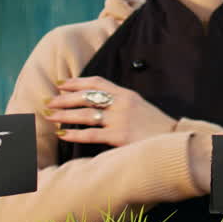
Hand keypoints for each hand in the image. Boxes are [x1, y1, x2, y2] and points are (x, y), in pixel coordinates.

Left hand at [45, 76, 176, 147]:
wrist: (174, 140)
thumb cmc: (155, 125)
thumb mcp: (139, 105)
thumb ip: (120, 101)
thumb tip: (97, 102)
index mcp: (126, 93)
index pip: (96, 82)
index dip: (77, 82)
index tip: (61, 84)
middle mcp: (121, 103)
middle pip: (87, 97)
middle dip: (64, 98)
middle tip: (48, 100)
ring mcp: (120, 120)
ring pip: (85, 115)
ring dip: (64, 115)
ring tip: (49, 116)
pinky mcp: (119, 136)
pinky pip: (91, 134)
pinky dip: (75, 134)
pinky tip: (62, 134)